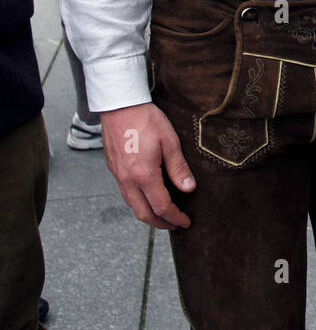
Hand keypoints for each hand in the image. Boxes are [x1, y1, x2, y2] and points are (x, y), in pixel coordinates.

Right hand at [101, 102, 195, 229]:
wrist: (119, 104)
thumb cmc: (145, 119)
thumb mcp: (169, 141)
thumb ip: (178, 168)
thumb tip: (188, 188)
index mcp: (143, 175)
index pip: (161, 206)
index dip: (175, 217)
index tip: (185, 222)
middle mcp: (127, 180)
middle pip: (143, 213)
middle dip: (160, 223)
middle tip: (174, 225)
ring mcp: (118, 175)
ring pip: (132, 205)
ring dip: (148, 214)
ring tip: (163, 214)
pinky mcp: (114, 169)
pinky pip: (125, 194)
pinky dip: (138, 202)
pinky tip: (148, 196)